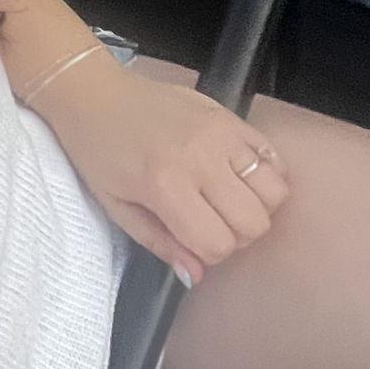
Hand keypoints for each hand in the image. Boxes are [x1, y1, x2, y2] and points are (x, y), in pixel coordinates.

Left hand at [34, 55, 288, 284]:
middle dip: (235, 234)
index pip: (217, 243)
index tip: (191, 240)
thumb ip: (158, 242)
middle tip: (209, 221)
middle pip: (255, 222)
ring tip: (225, 199)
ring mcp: (222, 134)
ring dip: (255, 206)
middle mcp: (201, 159)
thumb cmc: (96, 150)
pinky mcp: (232, 117)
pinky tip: (238, 176)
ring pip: (276, 192)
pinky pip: (275, 158)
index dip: (208, 253)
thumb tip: (196, 275)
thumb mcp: (115, 204)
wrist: (93, 93)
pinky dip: (266, 175)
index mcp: (165, 185)